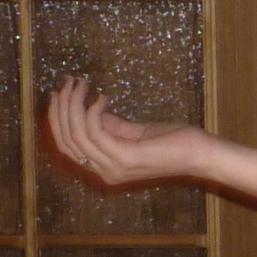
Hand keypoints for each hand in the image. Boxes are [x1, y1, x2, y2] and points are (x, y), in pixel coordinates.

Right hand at [45, 76, 209, 187]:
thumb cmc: (172, 142)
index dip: (57, 120)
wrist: (200, 154)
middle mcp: (104, 172)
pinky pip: (95, 132)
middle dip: (61, 108)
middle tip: (67, 84)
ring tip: (80, 84)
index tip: (58, 94)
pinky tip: (102, 97)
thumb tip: (88, 108)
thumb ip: (110, 125)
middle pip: (67, 140)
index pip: (68, 147)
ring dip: (74, 105)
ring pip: (77, 134)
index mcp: (105, 168)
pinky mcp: (124, 158)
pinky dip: (93, 111)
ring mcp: (113, 167)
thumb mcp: (134, 132)